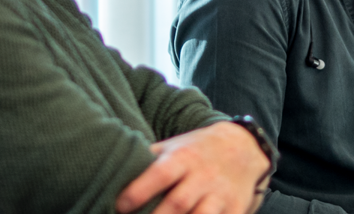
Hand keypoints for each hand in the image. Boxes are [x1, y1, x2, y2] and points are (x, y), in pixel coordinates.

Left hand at [116, 121, 270, 213]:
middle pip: (178, 203)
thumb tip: (110, 173)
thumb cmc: (196, 149)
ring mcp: (221, 194)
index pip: (160, 173)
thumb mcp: (173, 146)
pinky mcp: (236, 208)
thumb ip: (147, 160)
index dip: (138, 191)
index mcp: (184, 157)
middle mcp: (203, 175)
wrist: (243, 146)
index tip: (120, 206)